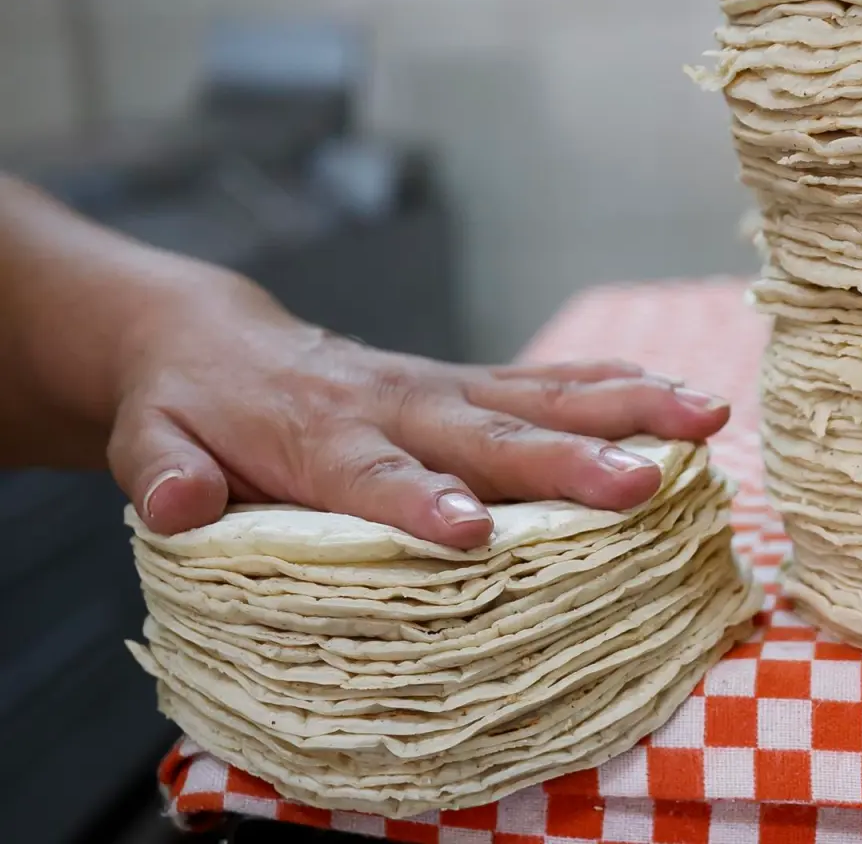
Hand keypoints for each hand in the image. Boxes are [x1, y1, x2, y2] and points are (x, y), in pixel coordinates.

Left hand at [109, 277, 729, 548]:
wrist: (216, 337)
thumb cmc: (189, 406)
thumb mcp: (149, 438)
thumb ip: (164, 470)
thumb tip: (177, 502)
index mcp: (319, 434)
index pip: (374, 474)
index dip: (420, 502)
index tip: (470, 532)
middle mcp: (398, 404)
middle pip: (489, 436)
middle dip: (566, 462)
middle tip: (637, 484)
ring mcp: (444, 388)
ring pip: (545, 396)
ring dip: (629, 408)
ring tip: (705, 418)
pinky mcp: (471, 383)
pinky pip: (554, 381)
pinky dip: (619, 386)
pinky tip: (681, 398)